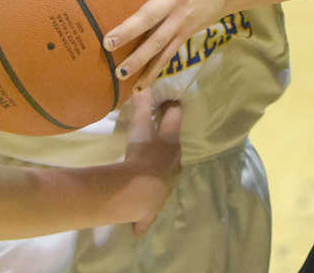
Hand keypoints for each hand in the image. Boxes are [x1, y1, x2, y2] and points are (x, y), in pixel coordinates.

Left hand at [99, 0, 225, 88]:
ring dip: (140, 61)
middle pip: (150, 18)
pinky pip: (167, 57)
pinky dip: (152, 73)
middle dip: (130, 31)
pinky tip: (136, 89)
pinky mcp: (183, 37)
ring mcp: (179, 22)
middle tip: (107, 42)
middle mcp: (173, 0)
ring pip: (159, 44)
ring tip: (119, 72)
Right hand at [121, 88, 181, 235]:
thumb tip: (142, 85)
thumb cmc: (142, 154)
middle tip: (157, 136)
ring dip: (160, 174)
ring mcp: (166, 187)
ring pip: (166, 178)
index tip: (170, 102)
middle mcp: (173, 165)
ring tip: (149, 171)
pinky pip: (149, 213)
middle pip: (174, 150)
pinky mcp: (154, 208)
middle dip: (168, 143)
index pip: (175, 121)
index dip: (172, 110)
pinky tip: (138, 227)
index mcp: (171, 145)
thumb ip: (140, 105)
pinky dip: (144, 218)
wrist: (139, 191)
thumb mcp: (139, 126)